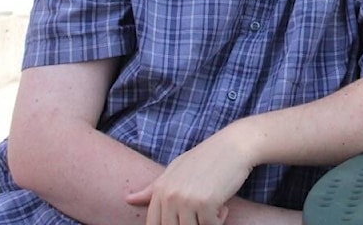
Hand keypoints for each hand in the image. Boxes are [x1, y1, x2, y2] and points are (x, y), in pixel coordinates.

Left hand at [126, 128, 253, 224]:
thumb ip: (152, 188)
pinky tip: (223, 205)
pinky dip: (219, 220)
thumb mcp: (176, 169)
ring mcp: (186, 199)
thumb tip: (127, 199)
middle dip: (190, 224)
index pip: (154, 224)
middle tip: (204, 212)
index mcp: (160, 188)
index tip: (187, 218)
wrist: (235, 145)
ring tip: (214, 208)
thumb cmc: (207, 157)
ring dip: (205, 222)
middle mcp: (170, 195)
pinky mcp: (205, 203)